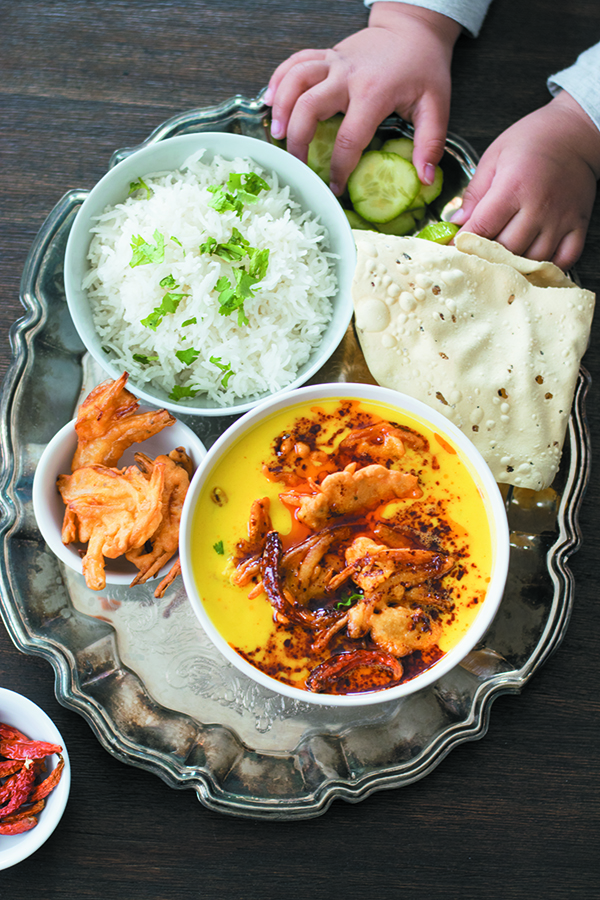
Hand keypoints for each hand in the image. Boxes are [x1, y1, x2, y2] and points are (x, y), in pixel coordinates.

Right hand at [263, 3, 460, 193]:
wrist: (414, 28)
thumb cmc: (424, 67)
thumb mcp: (436, 105)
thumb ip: (430, 143)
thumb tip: (425, 179)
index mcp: (373, 92)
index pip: (348, 138)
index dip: (339, 168)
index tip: (335, 188)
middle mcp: (347, 75)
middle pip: (309, 107)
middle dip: (298, 140)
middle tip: (296, 164)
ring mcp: (333, 61)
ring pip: (295, 80)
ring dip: (280, 107)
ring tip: (276, 133)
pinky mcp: (326, 54)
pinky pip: (294, 62)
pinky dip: (278, 79)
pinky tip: (269, 100)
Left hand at [451, 91, 599, 269]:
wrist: (576, 132)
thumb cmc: (533, 141)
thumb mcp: (494, 157)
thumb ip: (474, 193)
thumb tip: (457, 224)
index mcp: (513, 187)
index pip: (481, 228)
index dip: (462, 244)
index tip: (451, 252)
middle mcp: (538, 206)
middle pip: (505, 250)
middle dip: (485, 258)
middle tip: (473, 259)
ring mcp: (560, 219)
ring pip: (531, 260)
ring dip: (513, 266)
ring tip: (499, 264)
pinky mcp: (577, 225)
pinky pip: (563, 260)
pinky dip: (546, 269)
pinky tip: (531, 264)